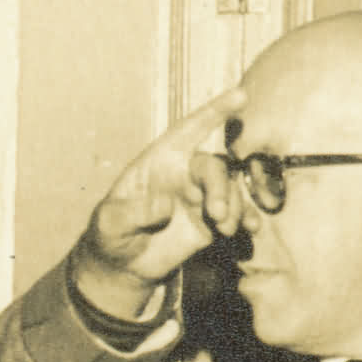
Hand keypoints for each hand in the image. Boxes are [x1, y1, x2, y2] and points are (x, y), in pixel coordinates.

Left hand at [73, 86, 244, 318]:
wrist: (122, 265)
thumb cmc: (110, 234)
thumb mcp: (109, 223)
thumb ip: (131, 213)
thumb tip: (164, 207)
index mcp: (159, 161)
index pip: (188, 130)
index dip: (214, 112)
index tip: (240, 95)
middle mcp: (183, 173)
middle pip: (212, 167)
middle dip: (220, 186)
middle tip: (218, 214)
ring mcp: (199, 197)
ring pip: (228, 190)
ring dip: (235, 206)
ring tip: (227, 229)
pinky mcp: (210, 222)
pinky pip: (236, 214)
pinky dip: (247, 219)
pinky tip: (251, 229)